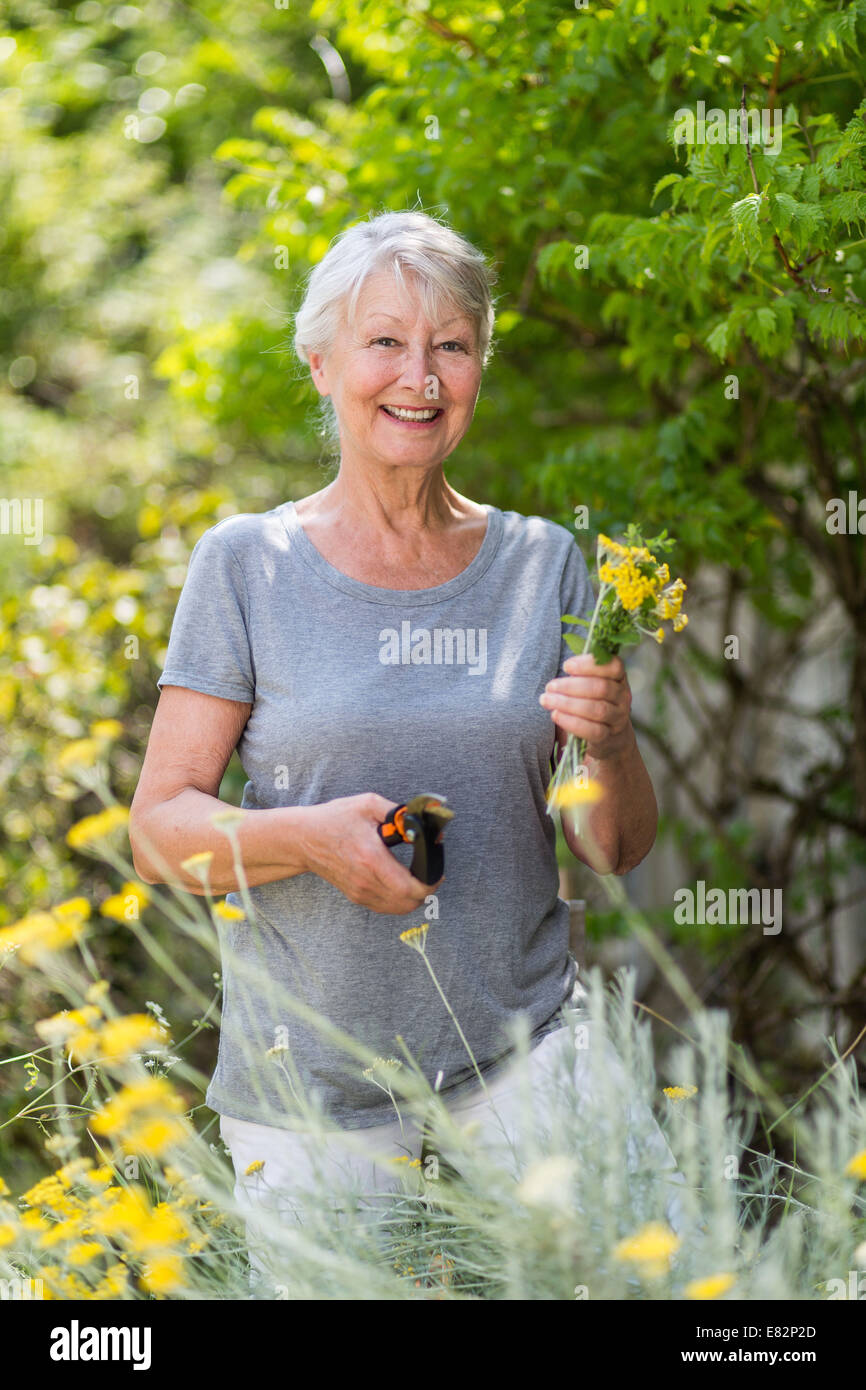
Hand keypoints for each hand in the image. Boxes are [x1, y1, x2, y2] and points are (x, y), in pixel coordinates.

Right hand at [298, 793, 439, 914]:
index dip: (430, 884)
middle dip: (426, 891)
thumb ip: (399, 812)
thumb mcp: (368, 805)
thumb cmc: (334, 819)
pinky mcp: (355, 896)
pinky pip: (385, 907)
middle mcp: (366, 880)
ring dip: (414, 898)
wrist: (304, 838)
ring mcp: (359, 891)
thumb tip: (422, 821)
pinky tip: (401, 884)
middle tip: (430, 875)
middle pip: (408, 903)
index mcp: (371, 857)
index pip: (409, 887)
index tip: (436, 872)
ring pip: (398, 909)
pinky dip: (399, 900)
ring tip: (418, 879)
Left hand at [539, 653, 633, 760]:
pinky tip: (556, 715)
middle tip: (550, 686)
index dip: (589, 664)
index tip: (566, 666)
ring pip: (597, 709)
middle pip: (602, 688)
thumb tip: (558, 678)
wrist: (607, 734)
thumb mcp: (590, 684)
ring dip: (568, 703)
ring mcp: (618, 717)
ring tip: (547, 700)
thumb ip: (580, 676)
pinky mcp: (608, 736)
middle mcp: (623, 696)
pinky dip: (571, 722)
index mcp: (619, 678)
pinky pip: (593, 730)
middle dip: (571, 686)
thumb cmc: (592, 701)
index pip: (613, 666)